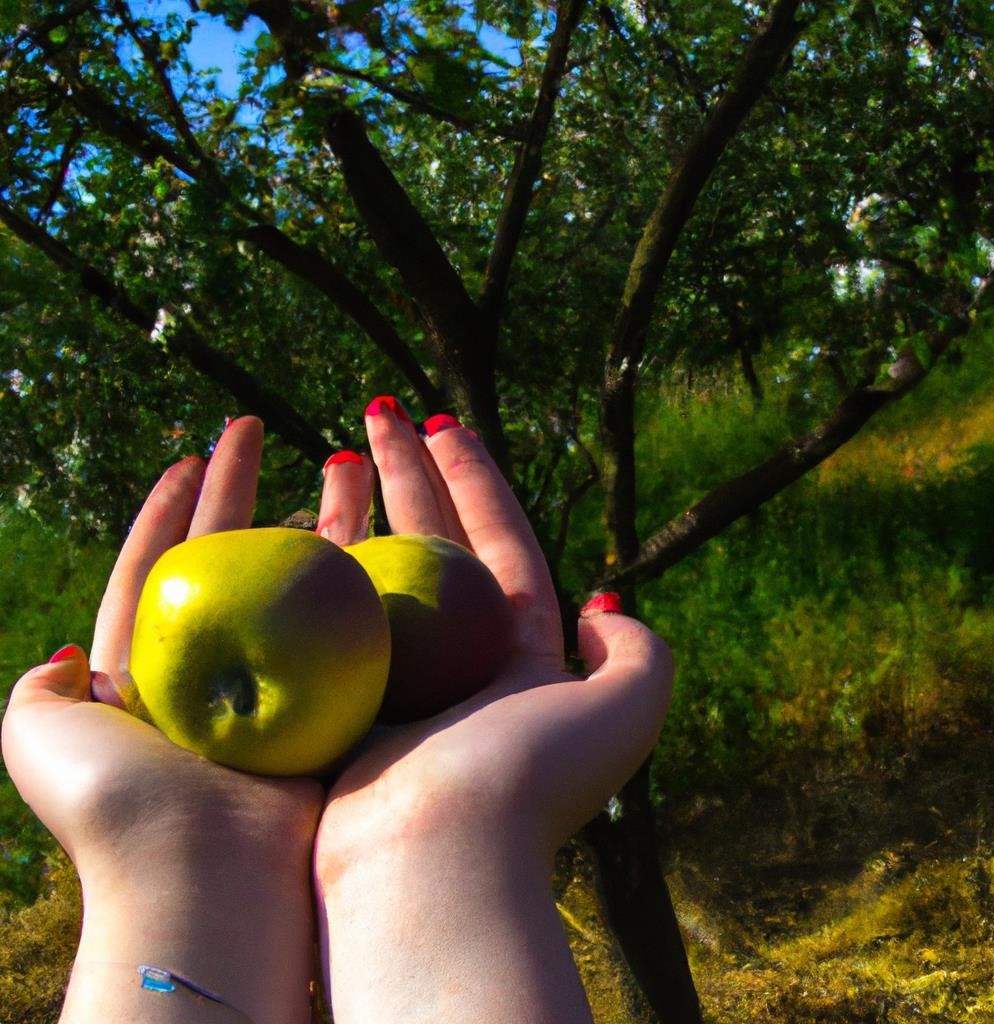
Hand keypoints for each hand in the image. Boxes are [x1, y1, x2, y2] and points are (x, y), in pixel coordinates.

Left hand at [1, 418, 321, 1023]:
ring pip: (298, 576)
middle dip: (240, 487)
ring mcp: (279, 679)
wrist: (203, 877)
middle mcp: (216, 667)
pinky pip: (348, 623)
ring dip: (315, 514)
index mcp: (147, 669)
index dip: (169, 508)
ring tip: (338, 457)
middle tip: (255, 424)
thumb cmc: (119, 805)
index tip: (190, 454)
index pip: (157, 564)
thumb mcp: (38, 739)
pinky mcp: (331, 699)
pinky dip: (360, 576)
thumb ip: (34, 693)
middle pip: (230, 554)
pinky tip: (381, 530)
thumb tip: (56, 655)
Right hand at [313, 402, 673, 1022]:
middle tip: (375, 409)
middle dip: (407, 471)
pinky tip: (290, 523)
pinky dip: (312, 569)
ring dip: (356, 508)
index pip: (495, 538)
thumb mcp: (625, 713)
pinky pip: (325, 617)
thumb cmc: (527, 781)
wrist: (436, 866)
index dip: (472, 476)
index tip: (439, 422)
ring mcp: (394, 676)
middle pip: (429, 539)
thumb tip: (604, 599)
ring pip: (372, 571)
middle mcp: (457, 656)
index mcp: (520, 647)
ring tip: (332, 450)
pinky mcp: (339, 699)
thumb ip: (638, 652)